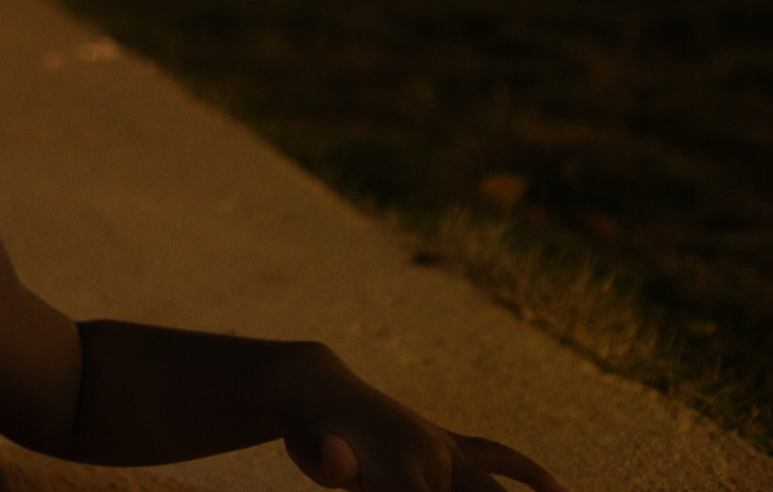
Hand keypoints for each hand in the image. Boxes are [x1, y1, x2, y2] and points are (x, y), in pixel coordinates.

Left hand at [283, 350, 565, 491]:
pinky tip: (558, 489)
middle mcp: (434, 459)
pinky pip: (498, 457)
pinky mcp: (448, 441)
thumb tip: (336, 459)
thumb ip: (330, 464)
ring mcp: (444, 448)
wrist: (314, 386)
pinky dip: (528, 473)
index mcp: (403, 474)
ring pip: (495, 489)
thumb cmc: (309, 431)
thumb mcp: (311, 452)